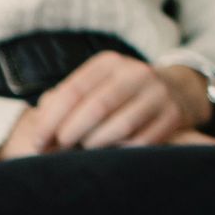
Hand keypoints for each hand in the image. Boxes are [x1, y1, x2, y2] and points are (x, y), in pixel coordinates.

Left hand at [0, 52, 205, 157]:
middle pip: (96, 107)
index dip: (50, 120)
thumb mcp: (95, 86)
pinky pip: (141, 142)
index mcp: (110, 63)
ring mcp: (158, 94)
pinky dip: (121, 151)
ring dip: (95, 144)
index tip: (37, 142)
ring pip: (120, 127)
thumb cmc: (120, 94)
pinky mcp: (173, 115)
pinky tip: (112, 152)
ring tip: (86, 149)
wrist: (177, 89)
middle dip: (71, 134)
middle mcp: (137, 73)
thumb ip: (64, 103)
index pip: (73, 91)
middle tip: (58, 150)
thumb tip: (39, 135)